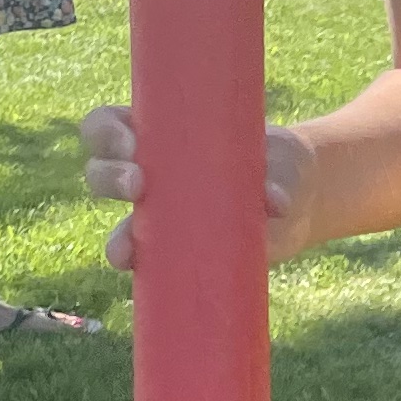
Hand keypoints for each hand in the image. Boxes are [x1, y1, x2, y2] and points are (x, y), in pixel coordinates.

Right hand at [79, 105, 318, 270]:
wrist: (300, 202)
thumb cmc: (279, 164)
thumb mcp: (281, 161)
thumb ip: (278, 177)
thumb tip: (275, 202)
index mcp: (160, 136)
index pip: (110, 124)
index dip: (106, 132)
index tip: (132, 144)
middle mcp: (150, 176)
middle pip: (100, 172)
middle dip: (107, 177)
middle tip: (138, 184)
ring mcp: (161, 221)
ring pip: (117, 228)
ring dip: (116, 238)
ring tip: (129, 248)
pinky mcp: (178, 256)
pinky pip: (148, 267)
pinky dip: (142, 272)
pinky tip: (137, 276)